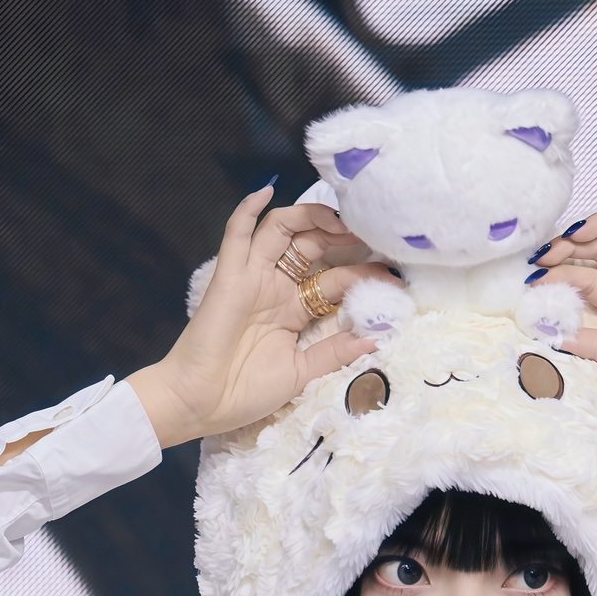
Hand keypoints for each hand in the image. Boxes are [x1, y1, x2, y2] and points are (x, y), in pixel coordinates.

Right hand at [126, 185, 393, 445]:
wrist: (201, 404)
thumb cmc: (245, 392)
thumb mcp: (301, 373)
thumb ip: (333, 353)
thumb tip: (375, 338)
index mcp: (293, 309)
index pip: (335, 279)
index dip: (363, 273)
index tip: (395, 277)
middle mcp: (275, 287)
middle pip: (312, 245)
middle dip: (342, 236)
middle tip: (371, 234)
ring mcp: (252, 278)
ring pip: (281, 230)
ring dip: (309, 217)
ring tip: (339, 219)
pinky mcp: (229, 276)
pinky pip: (236, 235)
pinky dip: (248, 210)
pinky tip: (266, 190)